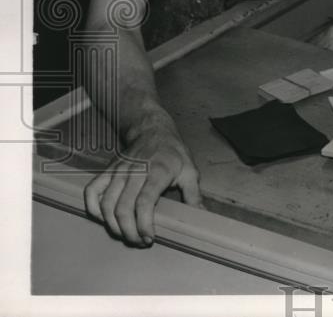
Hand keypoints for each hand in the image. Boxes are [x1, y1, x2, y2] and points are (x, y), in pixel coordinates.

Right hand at [84, 111, 201, 245]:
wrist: (153, 130)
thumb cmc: (173, 153)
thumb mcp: (189, 170)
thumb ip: (193, 194)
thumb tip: (201, 215)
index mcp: (158, 171)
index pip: (144, 202)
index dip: (144, 224)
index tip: (149, 238)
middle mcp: (135, 171)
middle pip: (123, 207)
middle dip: (129, 231)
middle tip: (139, 241)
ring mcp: (118, 171)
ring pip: (106, 204)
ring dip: (113, 226)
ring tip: (126, 235)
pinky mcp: (106, 171)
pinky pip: (92, 192)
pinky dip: (93, 209)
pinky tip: (105, 220)